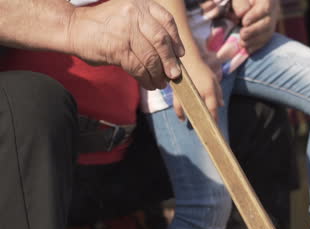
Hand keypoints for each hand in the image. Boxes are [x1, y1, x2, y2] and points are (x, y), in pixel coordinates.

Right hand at [67, 0, 184, 89]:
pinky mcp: (118, 48)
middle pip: (161, 41)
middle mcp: (135, 13)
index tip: (180, 54)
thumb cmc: (105, 26)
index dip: (176, 40)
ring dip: (158, 74)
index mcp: (141, 4)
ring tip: (161, 83)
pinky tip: (148, 83)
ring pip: (151, 57)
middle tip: (174, 74)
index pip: (167, 21)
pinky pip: (138, 67)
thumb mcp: (129, 16)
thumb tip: (172, 55)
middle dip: (170, 61)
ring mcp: (126, 30)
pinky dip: (146, 78)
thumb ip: (148, 29)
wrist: (74, 28)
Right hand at [173, 59, 223, 120]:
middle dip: (202, 122)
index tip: (215, 126)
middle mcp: (198, 92)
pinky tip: (182, 118)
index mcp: (209, 90)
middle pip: (201, 112)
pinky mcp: (178, 92)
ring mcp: (188, 92)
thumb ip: (218, 93)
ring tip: (192, 124)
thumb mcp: (214, 80)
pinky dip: (179, 112)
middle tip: (203, 129)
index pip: (212, 108)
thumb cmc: (203, 71)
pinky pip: (178, 105)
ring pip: (188, 110)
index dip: (214, 118)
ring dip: (190, 118)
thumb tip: (221, 105)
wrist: (188, 60)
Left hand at [238, 0, 279, 53]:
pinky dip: (256, 46)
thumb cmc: (242, 0)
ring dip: (254, 41)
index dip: (255, 16)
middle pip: (267, 23)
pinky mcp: (269, 30)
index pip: (265, 8)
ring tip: (242, 43)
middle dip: (253, 31)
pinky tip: (247, 50)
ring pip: (268, 34)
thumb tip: (242, 14)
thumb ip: (240, 3)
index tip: (244, 22)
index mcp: (267, 0)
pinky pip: (266, 40)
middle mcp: (273, 10)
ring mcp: (272, 21)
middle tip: (242, 34)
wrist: (248, 4)